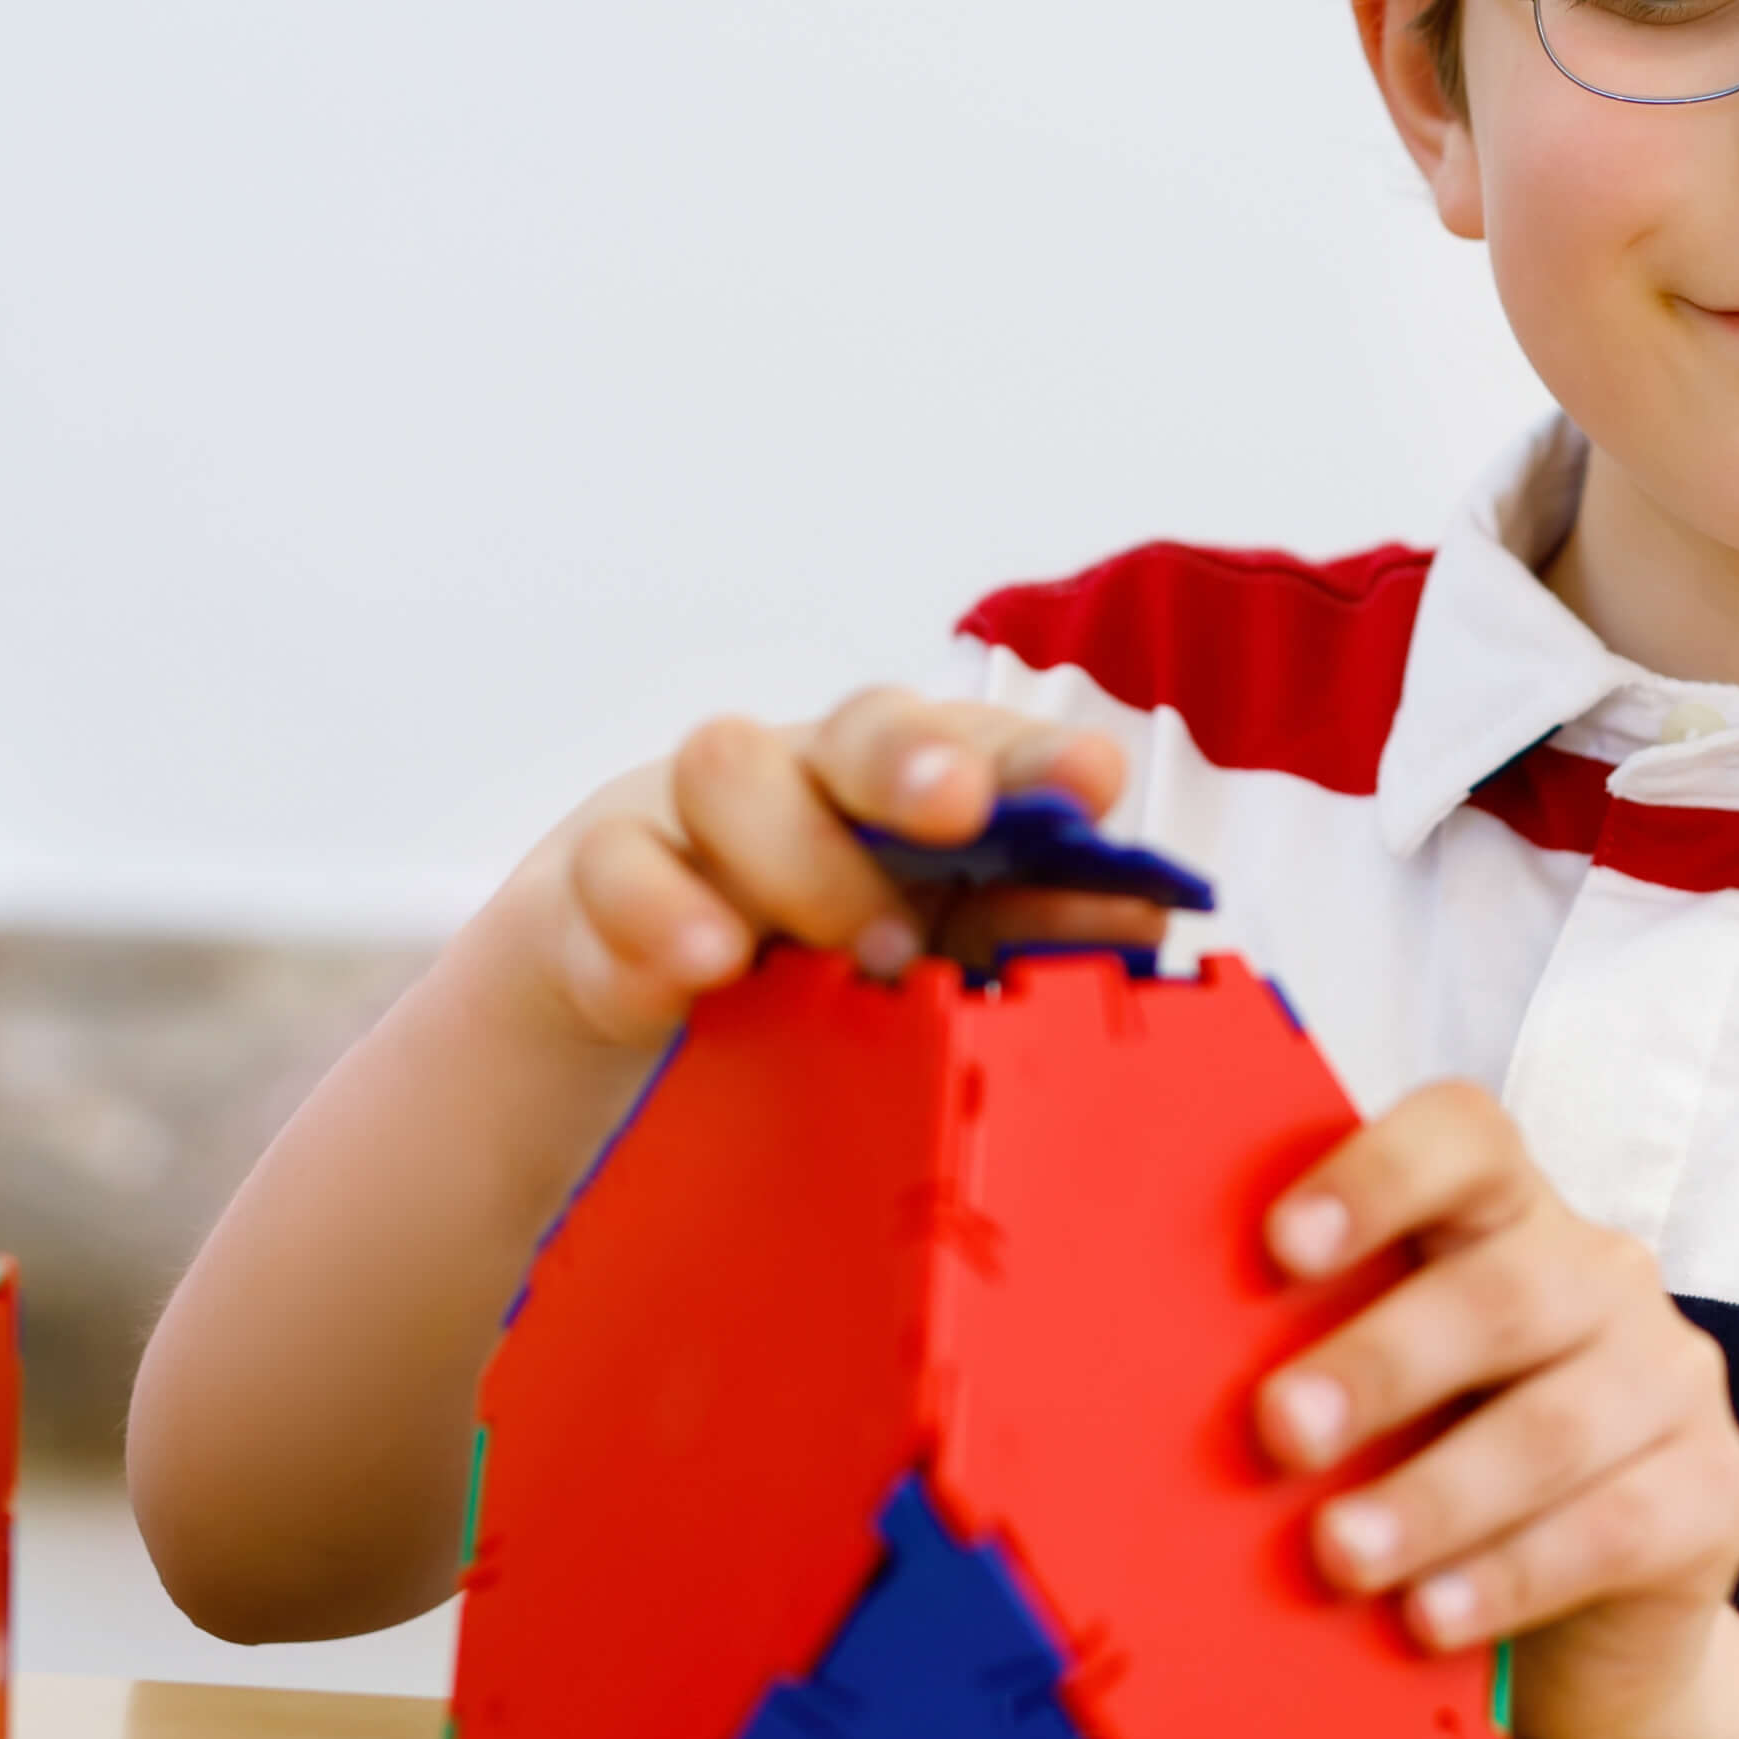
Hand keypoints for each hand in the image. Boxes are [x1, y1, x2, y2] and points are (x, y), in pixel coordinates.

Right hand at [504, 687, 1155, 1047]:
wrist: (629, 1011)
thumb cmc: (807, 961)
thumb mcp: (923, 956)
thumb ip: (1027, 935)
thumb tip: (1146, 917)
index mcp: (902, 794)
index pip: (978, 747)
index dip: (1035, 760)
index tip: (1090, 783)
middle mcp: (805, 781)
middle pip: (855, 727)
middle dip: (913, 759)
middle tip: (955, 813)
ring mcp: (691, 824)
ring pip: (727, 768)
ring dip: (797, 853)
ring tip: (856, 946)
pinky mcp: (593, 889)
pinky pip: (613, 873)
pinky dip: (659, 917)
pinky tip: (704, 967)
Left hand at [1252, 1084, 1738, 1738]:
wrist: (1586, 1628)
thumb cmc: (1439, 1480)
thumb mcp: (1379, 1408)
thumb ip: (1310, 1363)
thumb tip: (1145, 1383)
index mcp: (1507, 1220)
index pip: (1466, 1141)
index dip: (1377, 1175)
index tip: (1278, 1248)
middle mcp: (1601, 1277)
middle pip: (1504, 1290)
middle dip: (1382, 1363)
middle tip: (1278, 1432)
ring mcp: (1669, 1380)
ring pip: (1555, 1423)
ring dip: (1435, 1494)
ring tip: (1339, 1556)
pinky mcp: (1715, 1493)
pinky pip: (1613, 1529)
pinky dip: (1510, 1577)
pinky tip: (1431, 1616)